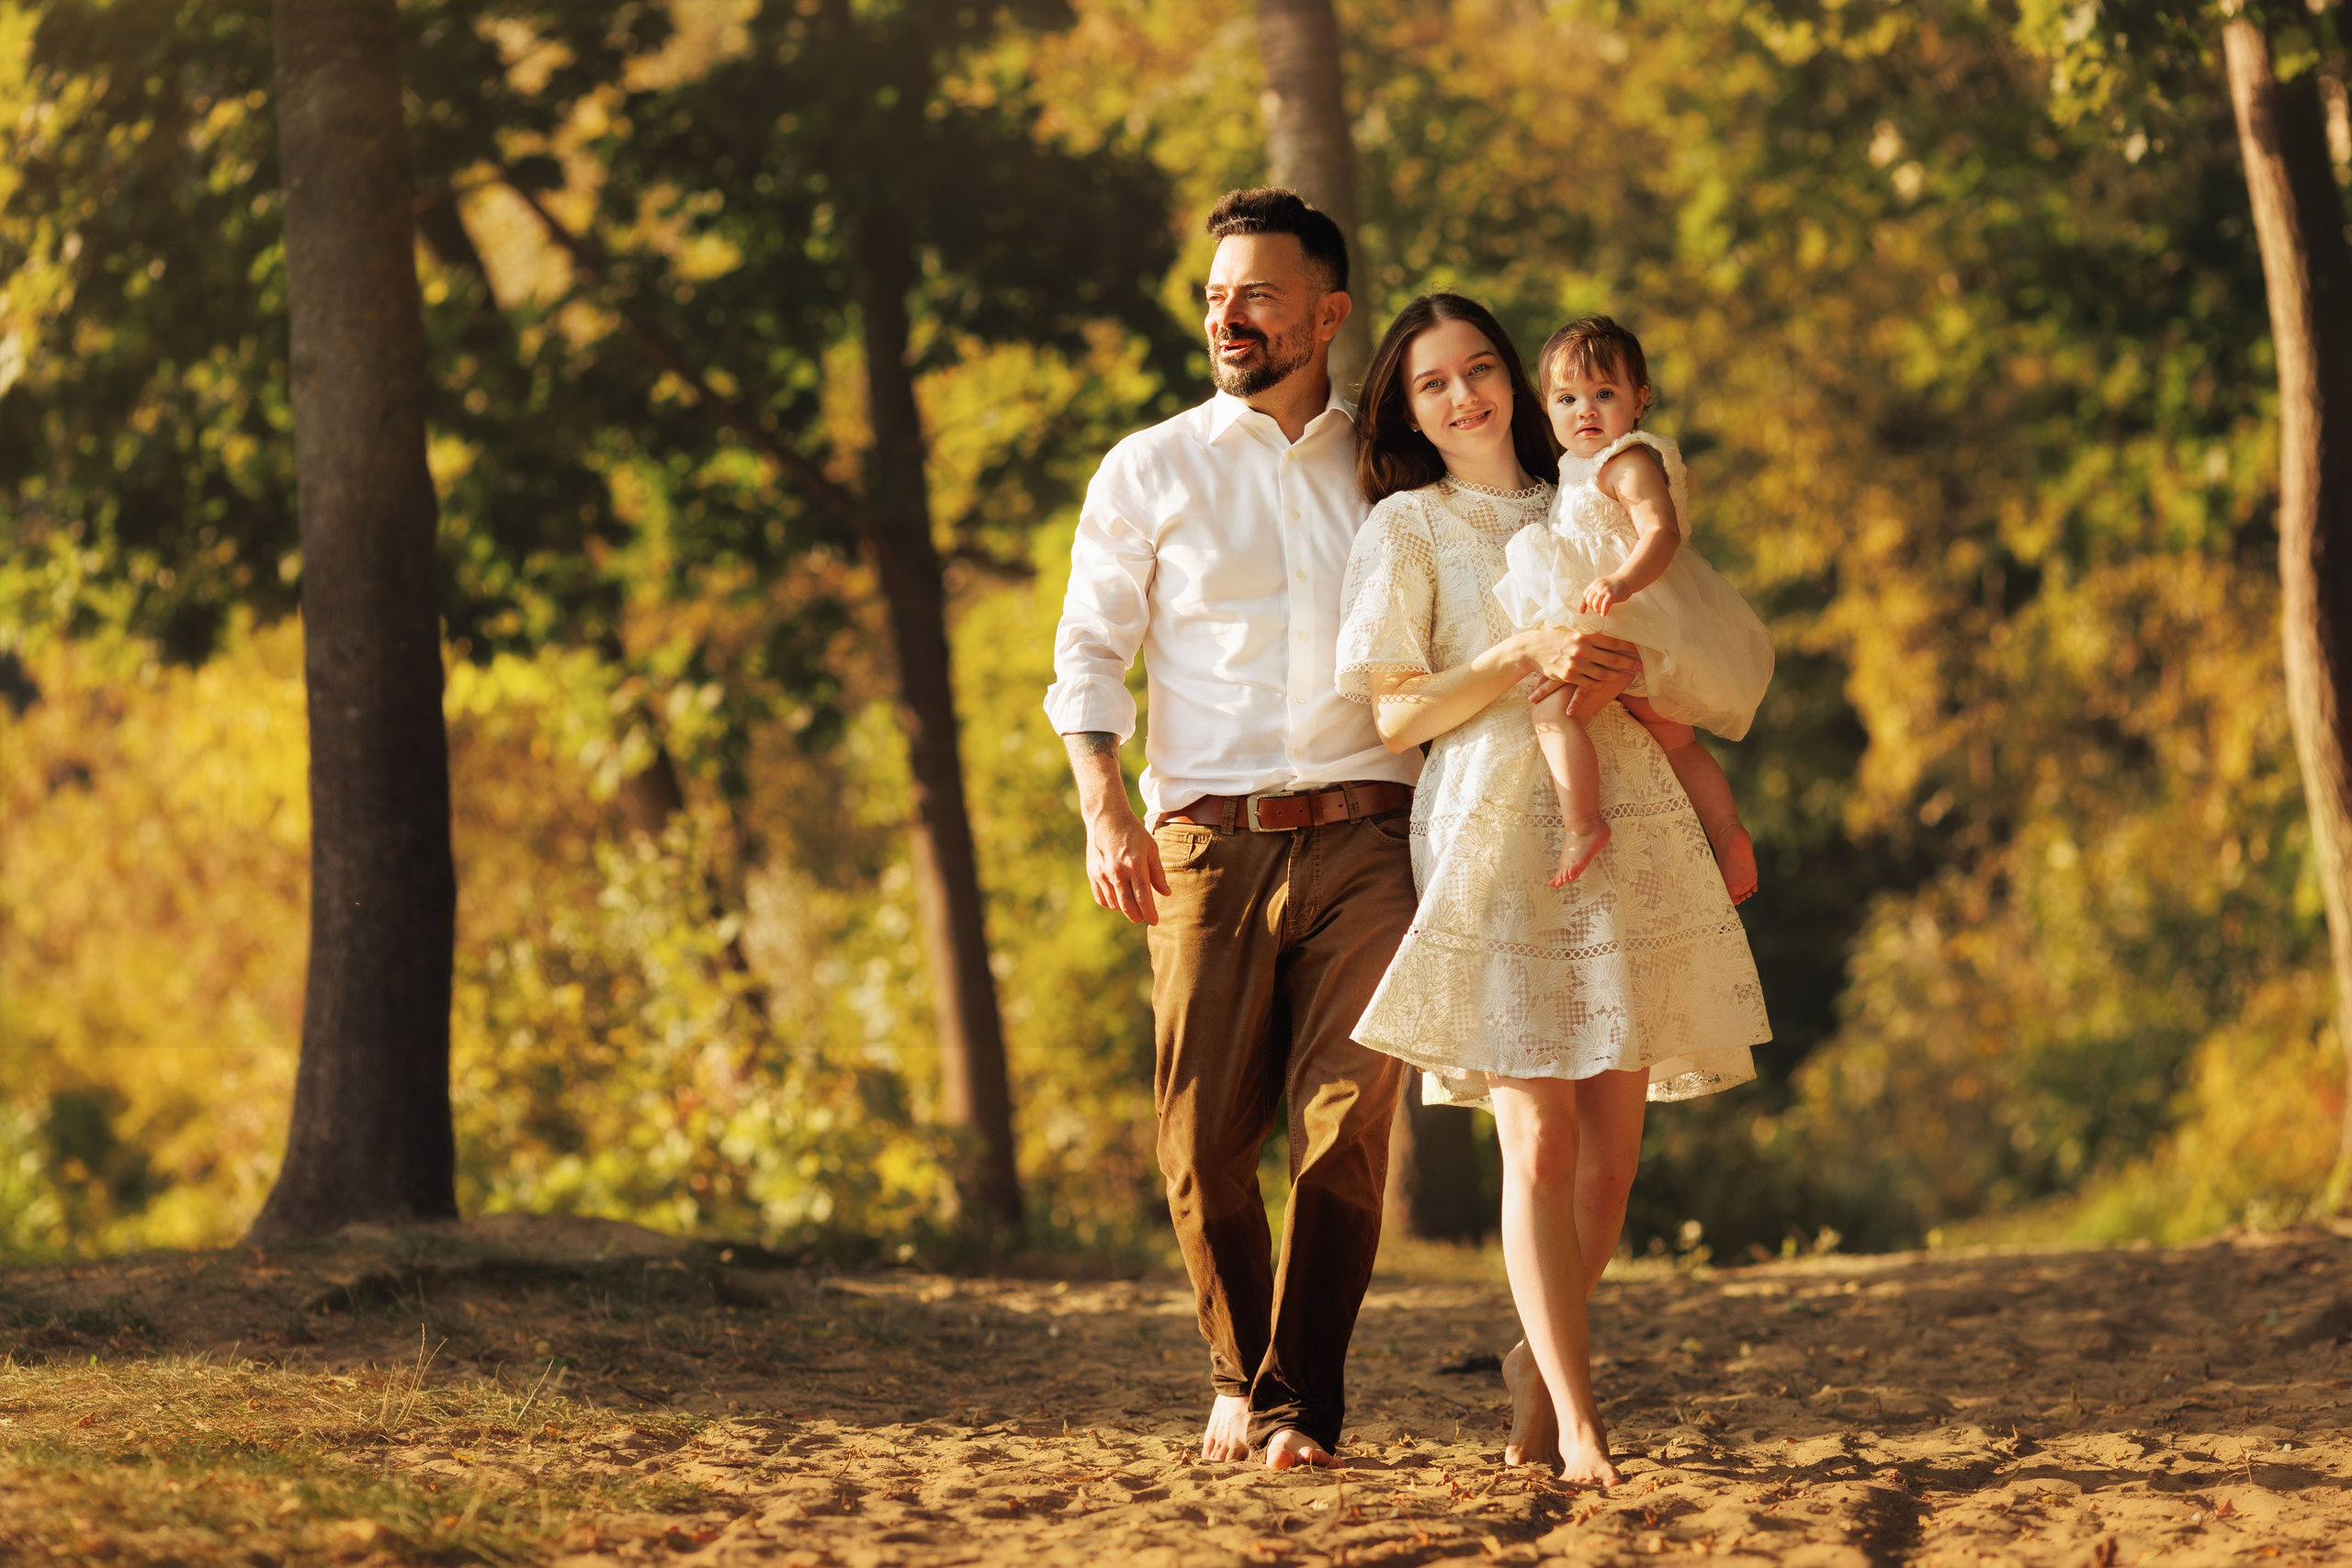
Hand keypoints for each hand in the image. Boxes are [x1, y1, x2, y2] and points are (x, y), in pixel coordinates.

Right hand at [1085, 808, 1169, 924]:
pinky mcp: (1092, 874)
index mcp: (1134, 864)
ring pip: (1114, 904)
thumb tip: (1166, 894)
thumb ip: (1158, 873)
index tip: (1154, 921)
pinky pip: (1101, 898)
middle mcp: (1117, 871)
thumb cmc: (1133, 832)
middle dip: (1137, 916)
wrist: (1106, 818)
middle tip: (1144, 917)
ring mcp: (1102, 873)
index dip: (1150, 912)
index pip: (1143, 897)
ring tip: (1133, 904)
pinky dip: (1111, 904)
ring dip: (1125, 909)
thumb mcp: (1151, 848)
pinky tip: (1119, 898)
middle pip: (1127, 905)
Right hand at [1519, 626, 1641, 688]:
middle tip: (1641, 666)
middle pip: (1612, 659)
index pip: (1612, 642)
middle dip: (1629, 663)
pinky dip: (1599, 683)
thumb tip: (1604, 624)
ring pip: (1603, 674)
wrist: (1531, 649)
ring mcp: (1575, 665)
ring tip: (1625, 675)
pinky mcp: (1569, 676)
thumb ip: (1586, 630)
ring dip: (1616, 676)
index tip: (1639, 650)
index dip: (1628, 647)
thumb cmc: (1551, 636)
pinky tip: (1605, 682)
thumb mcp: (1570, 629)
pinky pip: (1589, 683)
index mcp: (1584, 636)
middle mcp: (1582, 650)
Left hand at [1579, 576, 1628, 615]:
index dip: (1583, 605)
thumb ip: (1596, 591)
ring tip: (1602, 611)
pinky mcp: (1612, 595)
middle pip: (1589, 600)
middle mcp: (1598, 586)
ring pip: (1595, 604)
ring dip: (1597, 610)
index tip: (1583, 612)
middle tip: (1598, 609)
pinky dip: (1603, 611)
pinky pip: (1604, 605)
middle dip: (1592, 607)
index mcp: (1595, 584)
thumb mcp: (1603, 584)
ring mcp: (1605, 590)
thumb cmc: (1615, 584)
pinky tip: (1604, 614)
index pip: (1585, 595)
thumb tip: (1588, 603)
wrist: (1627, 579)